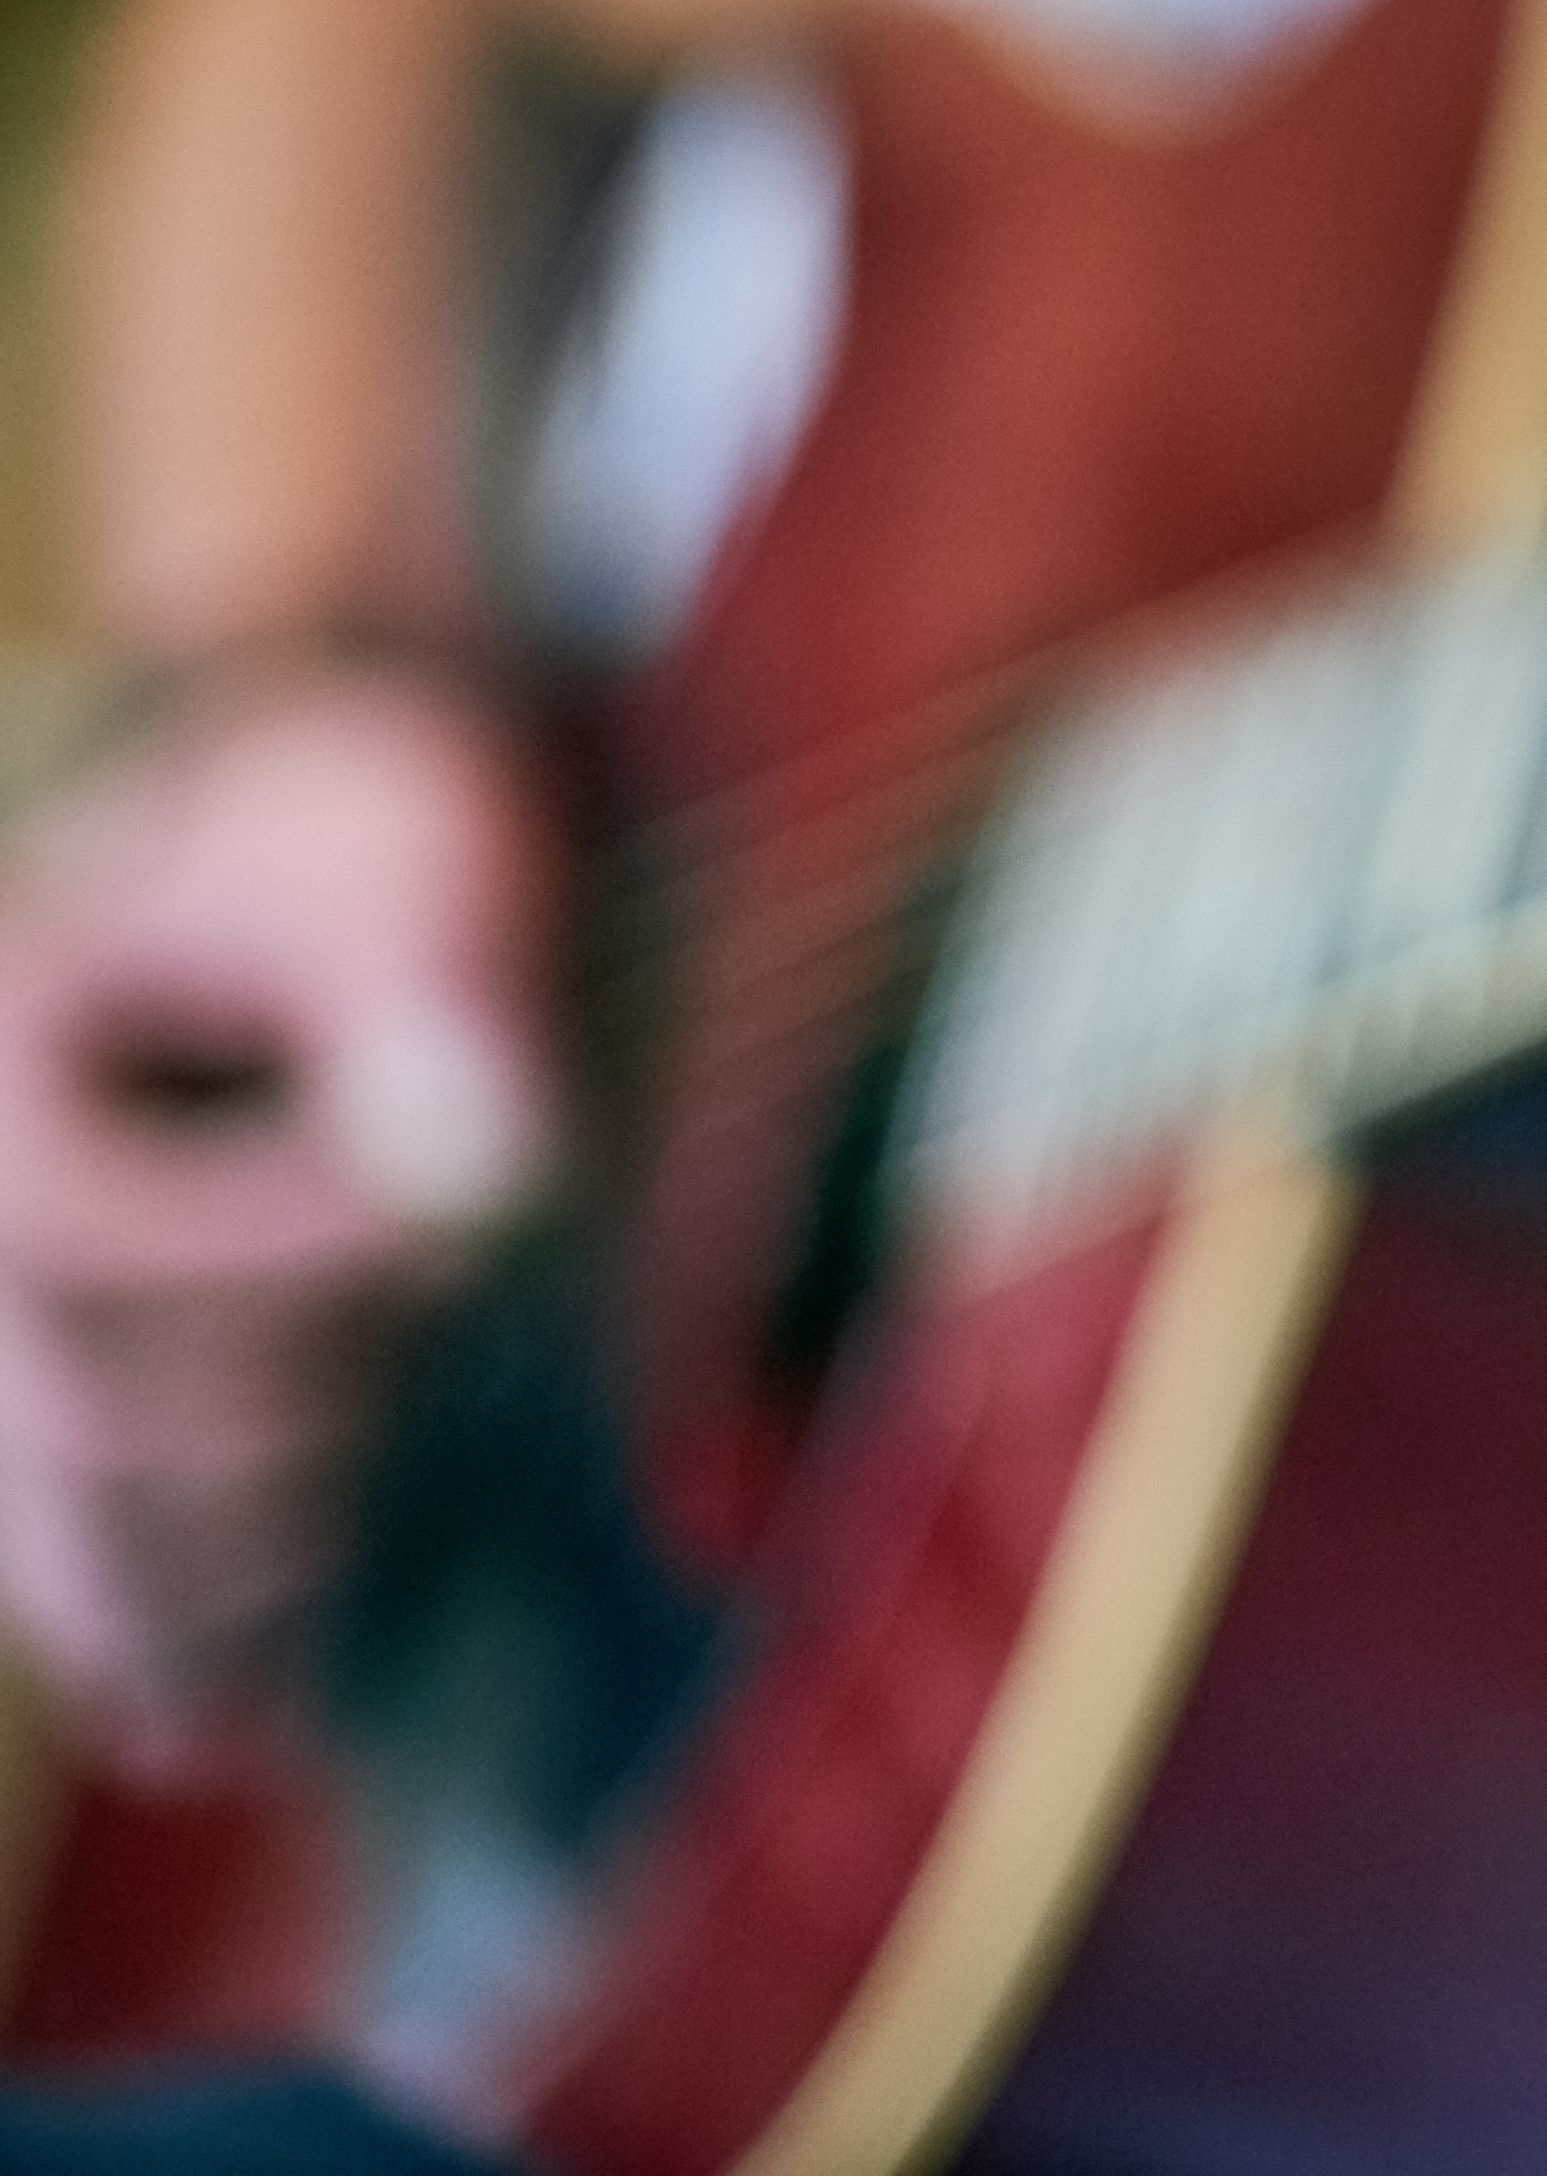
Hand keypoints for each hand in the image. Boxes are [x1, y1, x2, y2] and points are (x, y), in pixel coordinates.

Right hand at [0, 668, 555, 1765]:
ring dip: (248, 1558)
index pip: (104, 1267)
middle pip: (97, 1426)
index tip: (478, 1209)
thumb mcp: (421, 868)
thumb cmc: (375, 842)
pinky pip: (82, 1556)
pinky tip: (235, 1714)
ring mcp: (6, 1332)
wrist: (322, 854)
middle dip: (301, 1408)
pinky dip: (171, 1635)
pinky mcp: (65, 1405)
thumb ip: (447, 1002)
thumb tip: (489, 1169)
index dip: (297, 1269)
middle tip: (458, 1302)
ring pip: (83, 1524)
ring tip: (372, 1503)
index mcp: (6, 1078)